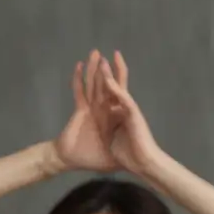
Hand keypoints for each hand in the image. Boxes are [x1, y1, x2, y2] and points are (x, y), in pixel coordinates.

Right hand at [53, 57, 119, 171]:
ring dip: (94, 68)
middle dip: (108, 70)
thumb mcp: (117, 156)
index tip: (123, 69)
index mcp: (114, 117)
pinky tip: (80, 66)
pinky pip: (80, 91)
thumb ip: (127, 151)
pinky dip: (79, 79)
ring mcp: (91, 108)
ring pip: (94, 84)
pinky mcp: (81, 110)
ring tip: (95, 53)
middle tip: (110, 53)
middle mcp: (103, 110)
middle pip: (107, 85)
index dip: (122, 83)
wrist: (72, 160)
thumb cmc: (94, 159)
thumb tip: (141, 155)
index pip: (120, 95)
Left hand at [88, 50, 163, 175]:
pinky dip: (114, 88)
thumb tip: (102, 131)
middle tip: (103, 55)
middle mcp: (123, 109)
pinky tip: (107, 78)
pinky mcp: (133, 115)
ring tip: (103, 59)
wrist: (144, 164)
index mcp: (117, 114)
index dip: (104, 80)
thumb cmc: (130, 156)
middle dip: (109, 70)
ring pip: (118, 87)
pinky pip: (122, 98)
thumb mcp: (111, 139)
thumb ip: (108, 130)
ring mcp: (128, 110)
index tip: (97, 68)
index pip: (110, 93)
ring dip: (110, 73)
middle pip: (116, 84)